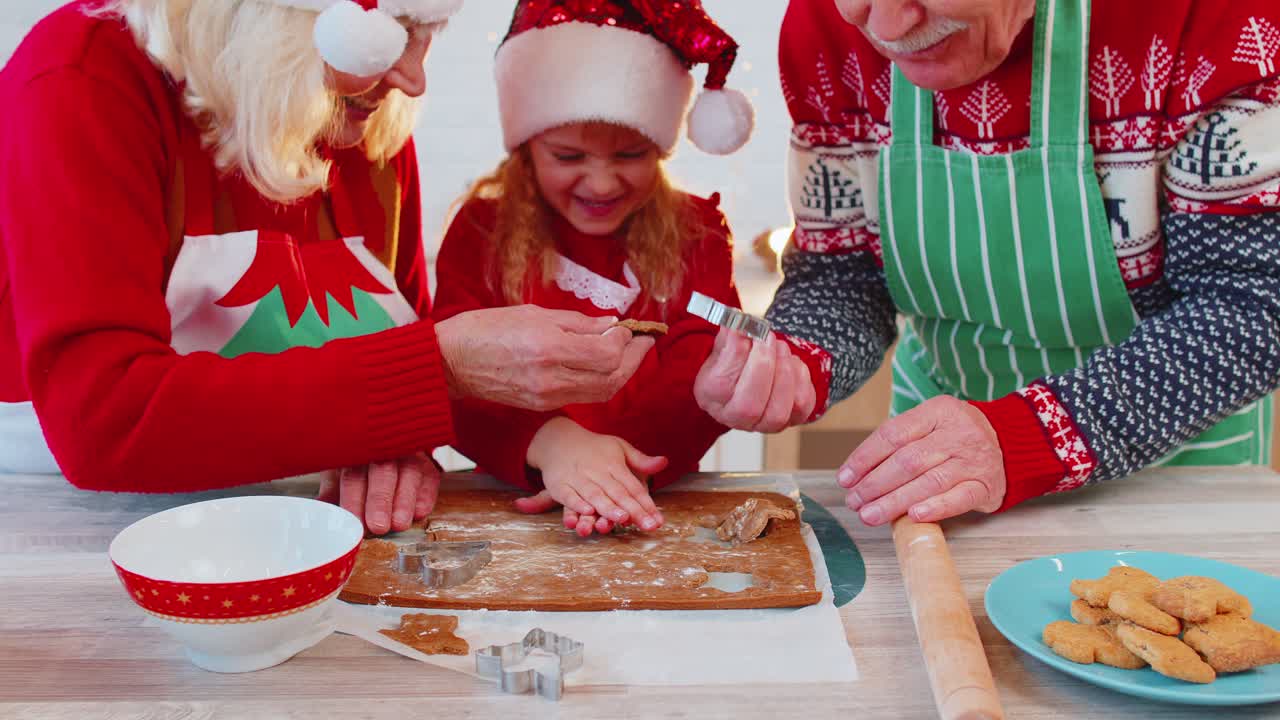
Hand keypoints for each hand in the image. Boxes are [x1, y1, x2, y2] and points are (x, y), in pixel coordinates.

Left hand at [318, 451, 440, 534]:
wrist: (387, 439)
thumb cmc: (358, 460)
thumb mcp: (339, 469)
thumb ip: (332, 490)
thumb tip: (319, 511)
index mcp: (356, 450)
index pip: (353, 473)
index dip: (353, 499)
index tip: (354, 522)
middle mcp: (383, 448)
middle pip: (382, 471)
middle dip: (380, 500)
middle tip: (378, 526)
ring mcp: (408, 452)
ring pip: (409, 472)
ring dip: (404, 500)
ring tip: (399, 523)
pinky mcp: (427, 463)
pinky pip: (430, 477)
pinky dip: (425, 495)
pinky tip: (419, 512)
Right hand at [435, 306, 654, 410]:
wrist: (453, 362)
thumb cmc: (488, 328)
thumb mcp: (534, 313)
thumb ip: (577, 322)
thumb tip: (611, 325)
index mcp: (549, 347)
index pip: (607, 353)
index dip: (625, 340)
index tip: (628, 327)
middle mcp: (552, 377)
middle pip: (612, 377)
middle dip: (634, 359)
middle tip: (643, 341)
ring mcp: (548, 395)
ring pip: (602, 392)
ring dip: (622, 373)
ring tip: (628, 353)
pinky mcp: (543, 404)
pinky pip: (584, 396)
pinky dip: (601, 382)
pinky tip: (603, 365)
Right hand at [518, 418, 666, 536]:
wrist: (558, 439)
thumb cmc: (594, 448)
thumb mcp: (619, 448)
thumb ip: (640, 460)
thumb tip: (664, 462)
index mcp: (614, 464)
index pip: (633, 487)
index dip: (646, 504)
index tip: (658, 520)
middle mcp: (597, 471)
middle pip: (618, 493)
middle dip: (633, 510)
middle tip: (647, 524)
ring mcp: (578, 478)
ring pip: (595, 495)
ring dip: (608, 508)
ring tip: (622, 519)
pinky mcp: (560, 485)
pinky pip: (569, 496)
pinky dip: (577, 504)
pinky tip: (588, 512)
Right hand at [694, 328, 815, 431]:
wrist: (754, 370)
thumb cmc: (736, 358)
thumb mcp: (725, 343)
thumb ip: (730, 334)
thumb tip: (738, 320)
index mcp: (710, 397)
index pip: (720, 385)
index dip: (735, 355)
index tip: (745, 328)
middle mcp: (734, 417)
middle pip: (748, 406)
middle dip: (762, 365)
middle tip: (767, 337)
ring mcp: (765, 424)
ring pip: (777, 412)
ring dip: (783, 372)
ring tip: (780, 347)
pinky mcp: (793, 419)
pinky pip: (802, 405)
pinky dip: (800, 377)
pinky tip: (791, 362)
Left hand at [837, 396, 1005, 525]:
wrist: (1012, 441)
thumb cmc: (957, 436)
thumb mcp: (931, 424)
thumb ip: (899, 442)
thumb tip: (856, 474)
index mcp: (938, 412)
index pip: (892, 434)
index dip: (864, 458)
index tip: (845, 478)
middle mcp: (957, 433)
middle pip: (907, 461)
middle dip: (875, 484)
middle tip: (854, 501)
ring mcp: (974, 459)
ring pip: (929, 482)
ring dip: (894, 502)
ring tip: (870, 515)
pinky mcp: (986, 485)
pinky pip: (959, 498)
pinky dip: (935, 508)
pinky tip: (912, 517)